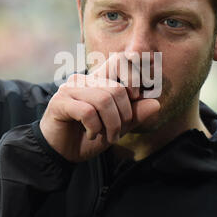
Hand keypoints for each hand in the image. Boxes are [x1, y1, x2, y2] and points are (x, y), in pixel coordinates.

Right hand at [40, 53, 159, 161]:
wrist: (61, 154)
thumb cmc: (87, 137)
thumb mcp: (117, 128)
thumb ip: (134, 116)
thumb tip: (156, 104)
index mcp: (98, 80)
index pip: (119, 62)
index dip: (133, 81)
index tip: (132, 105)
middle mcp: (83, 80)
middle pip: (116, 89)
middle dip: (123, 117)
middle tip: (116, 134)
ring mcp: (69, 89)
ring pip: (104, 100)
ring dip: (110, 126)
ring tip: (103, 137)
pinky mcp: (59, 102)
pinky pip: (88, 112)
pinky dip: (94, 128)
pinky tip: (90, 135)